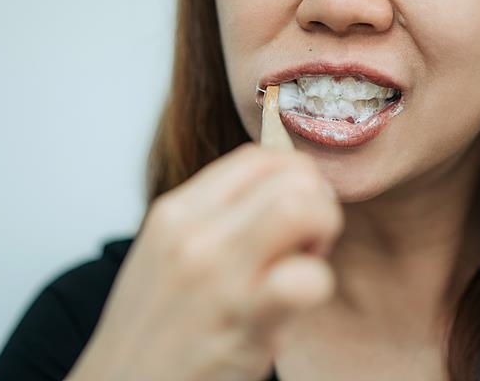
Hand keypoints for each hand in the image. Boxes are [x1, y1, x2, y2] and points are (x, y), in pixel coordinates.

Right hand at [66, 142, 343, 380]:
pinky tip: (298, 302)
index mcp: (177, 210)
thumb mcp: (170, 251)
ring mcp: (217, 275)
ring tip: (302, 264)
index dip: (293, 177)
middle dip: (317, 202)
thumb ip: (219, 216)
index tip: (293, 212)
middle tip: (305, 241)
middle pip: (291, 175)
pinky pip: (306, 280)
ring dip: (322, 234)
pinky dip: (318, 285)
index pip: (259, 157)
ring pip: (303, 208)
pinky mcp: (242, 321)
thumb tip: (285, 189)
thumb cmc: (157, 322)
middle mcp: (194, 232)